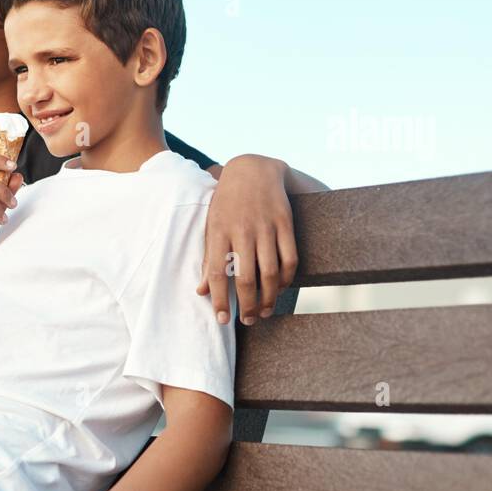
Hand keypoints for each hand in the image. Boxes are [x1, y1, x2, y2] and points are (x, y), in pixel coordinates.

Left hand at [196, 154, 297, 324]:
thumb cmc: (226, 204)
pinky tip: (280, 289)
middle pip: (246, 278)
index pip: (216, 273)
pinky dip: (287, 278)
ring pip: (270, 272)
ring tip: (264, 312)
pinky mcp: (285, 222)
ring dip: (268, 298)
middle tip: (248, 321)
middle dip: (247, 305)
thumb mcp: (211, 227)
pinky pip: (290, 258)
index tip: (222, 319)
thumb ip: (208, 259)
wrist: (252, 169)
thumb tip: (201, 292)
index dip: (220, 299)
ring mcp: (266, 226)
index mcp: (218, 232)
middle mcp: (242, 230)